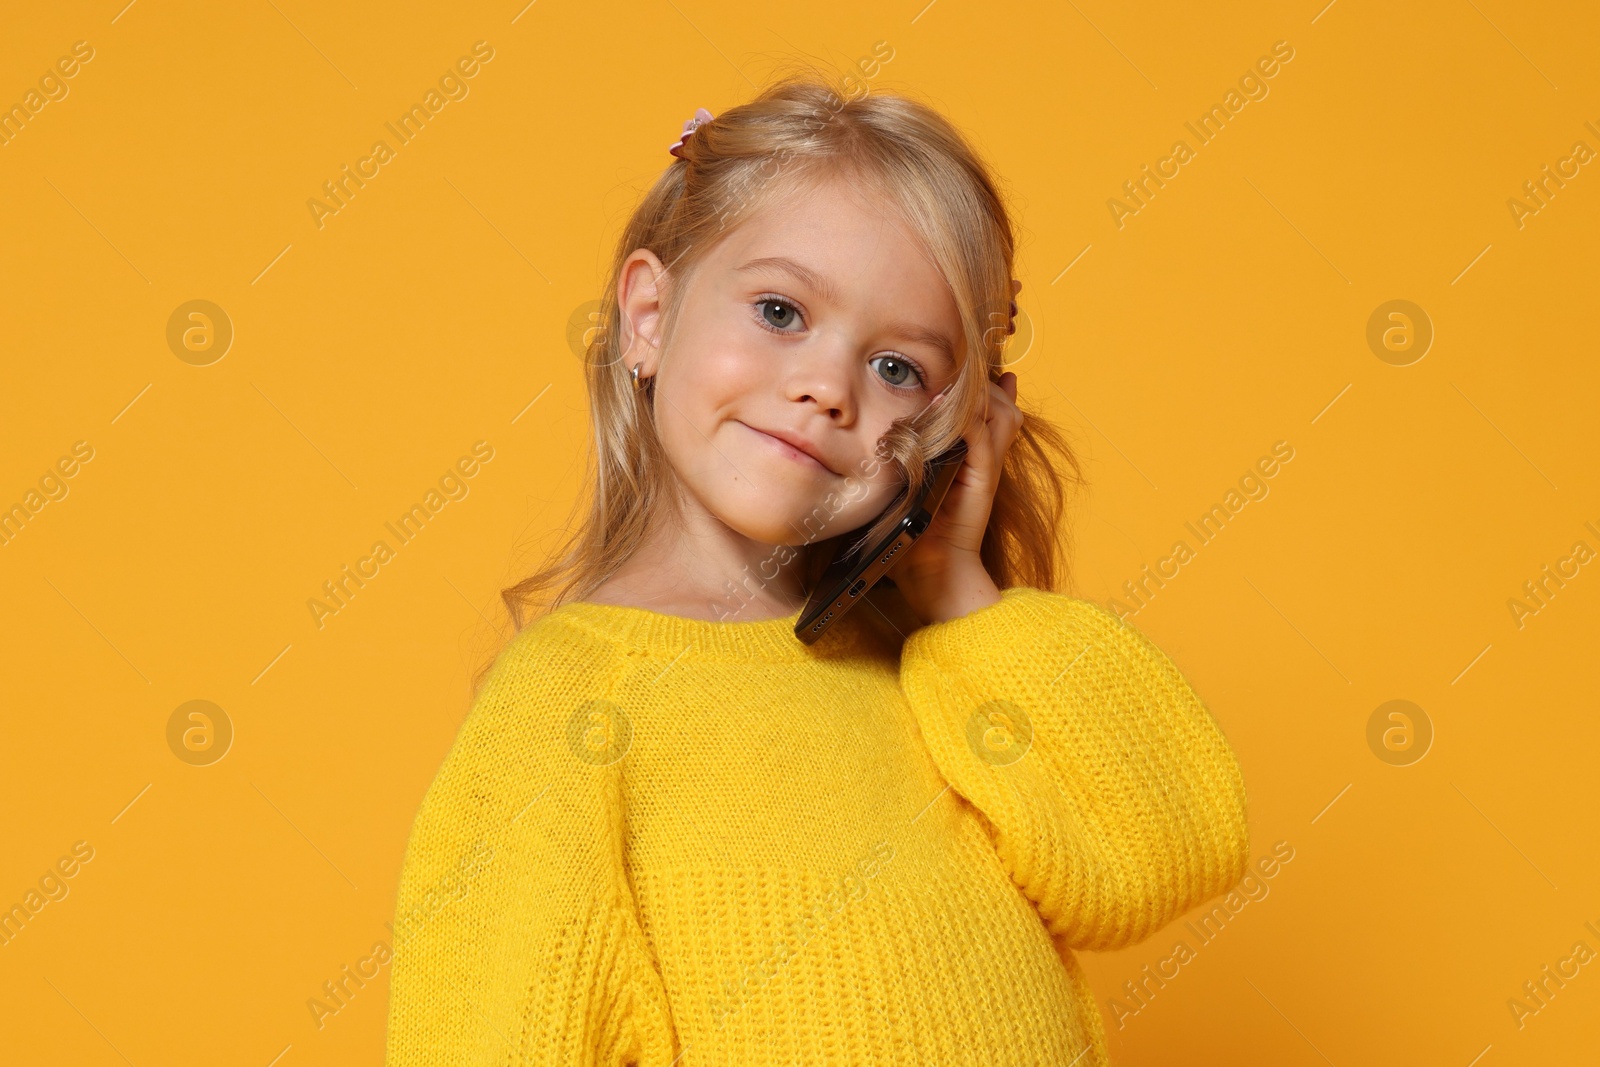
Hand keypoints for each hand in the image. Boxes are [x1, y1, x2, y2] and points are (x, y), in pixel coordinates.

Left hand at [894, 371, 1023, 624]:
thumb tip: (897, 425)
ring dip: (982, 394)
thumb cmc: (911, 531)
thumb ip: (908, 453)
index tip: (972, 359)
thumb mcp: (907, 482)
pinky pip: (985, 440)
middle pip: (999, 403)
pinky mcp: (984, 480)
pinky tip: (952, 405)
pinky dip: (972, 419)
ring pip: (1000, 414)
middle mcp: (984, 457)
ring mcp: (986, 468)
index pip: (988, 405)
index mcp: (969, 454)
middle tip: (965, 365)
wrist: (931, 572)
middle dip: (984, 381)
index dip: (981, 381)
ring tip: (963, 381)